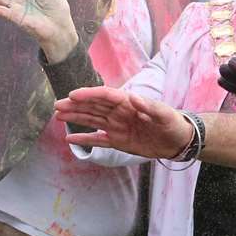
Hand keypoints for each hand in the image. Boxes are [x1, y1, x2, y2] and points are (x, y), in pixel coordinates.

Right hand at [54, 86, 192, 158]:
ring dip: (75, 117)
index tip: (73, 95)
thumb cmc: (173, 123)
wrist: (178, 141)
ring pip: (91, 120)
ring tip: (57, 116)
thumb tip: (133, 97)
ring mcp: (116, 126)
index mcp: (128, 102)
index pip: (105, 95)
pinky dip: (84, 139)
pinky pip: (97, 139)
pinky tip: (70, 138)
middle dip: (75, 105)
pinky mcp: (117, 140)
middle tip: (57, 105)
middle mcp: (118, 112)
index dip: (89, 94)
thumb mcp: (164, 115)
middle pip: (93, 106)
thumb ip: (149, 107)